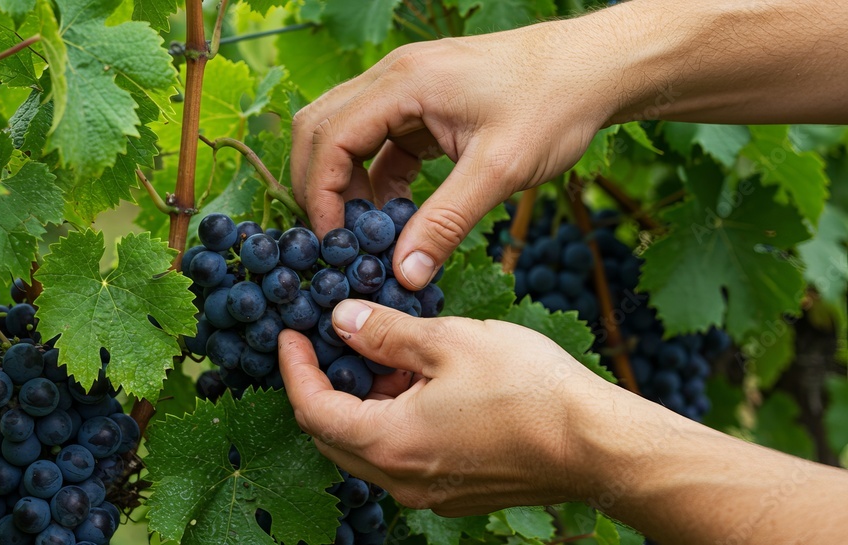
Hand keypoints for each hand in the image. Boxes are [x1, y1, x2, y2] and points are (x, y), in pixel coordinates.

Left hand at [278, 299, 618, 515]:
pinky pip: (402, 459)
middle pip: (333, 435)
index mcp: (390, 442)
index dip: (294, 368)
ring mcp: (428, 492)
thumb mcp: (447, 342)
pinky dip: (392, 423)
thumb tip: (341, 320)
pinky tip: (420, 387)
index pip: (312, 409)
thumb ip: (385, 333)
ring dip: (361, 405)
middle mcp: (401, 479)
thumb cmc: (527, 389)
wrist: (594, 444)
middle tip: (330, 342)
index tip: (289, 334)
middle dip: (323, 387)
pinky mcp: (455, 493)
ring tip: (385, 357)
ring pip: (368, 449)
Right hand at [291, 23, 616, 289]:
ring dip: (348, 183)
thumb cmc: (555, 105)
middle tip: (338, 238)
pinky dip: (378, 179)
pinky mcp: (425, 104)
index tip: (335, 242)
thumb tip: (404, 275)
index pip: (330, 138)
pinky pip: (381, 142)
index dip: (321, 194)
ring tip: (371, 233)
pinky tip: (399, 215)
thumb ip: (445, 223)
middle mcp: (395, 77)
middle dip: (320, 186)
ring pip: (346, 134)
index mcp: (404, 82)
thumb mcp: (500, 170)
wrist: (596, 69)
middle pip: (321, 128)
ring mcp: (408, 88)